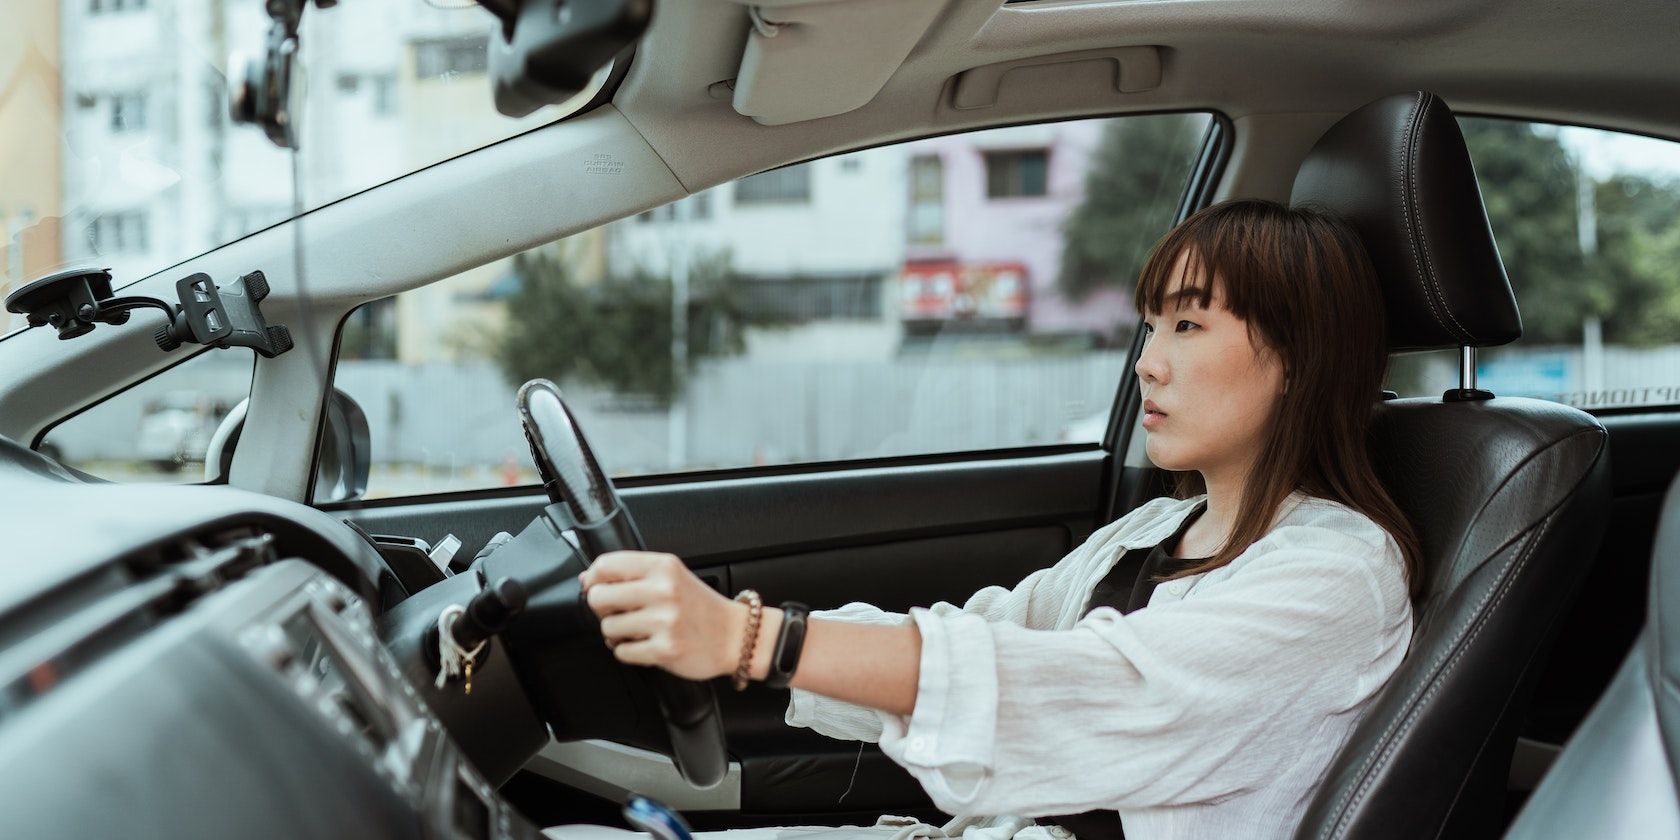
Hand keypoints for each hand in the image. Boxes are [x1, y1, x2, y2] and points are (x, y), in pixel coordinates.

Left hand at [579, 551, 746, 680]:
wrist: (736, 637)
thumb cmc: (701, 607)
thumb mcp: (672, 576)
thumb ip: (634, 574)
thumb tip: (587, 579)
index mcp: (663, 566)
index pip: (606, 565)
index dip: (593, 579)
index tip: (596, 588)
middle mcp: (663, 590)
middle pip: (598, 597)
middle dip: (602, 610)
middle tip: (618, 613)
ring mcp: (665, 621)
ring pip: (607, 628)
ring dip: (616, 635)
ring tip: (637, 632)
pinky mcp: (665, 649)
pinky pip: (622, 653)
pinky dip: (629, 652)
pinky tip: (647, 645)